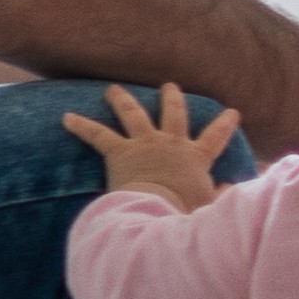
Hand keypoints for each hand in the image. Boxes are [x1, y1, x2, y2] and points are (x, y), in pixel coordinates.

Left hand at [62, 82, 243, 214]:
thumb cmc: (184, 212)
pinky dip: (81, 126)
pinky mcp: (120, 152)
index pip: (216, 136)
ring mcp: (145, 144)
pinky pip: (97, 135)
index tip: (232, 111)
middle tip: (169, 86)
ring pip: (134, 114)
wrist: (159, 209)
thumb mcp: (209, 206)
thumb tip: (229, 188)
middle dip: (172, 98)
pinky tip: (66, 117)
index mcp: (195, 157)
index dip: (225, 124)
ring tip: (113, 89)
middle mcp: (171, 143)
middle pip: (174, 113)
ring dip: (123, 99)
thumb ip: (221, 195)